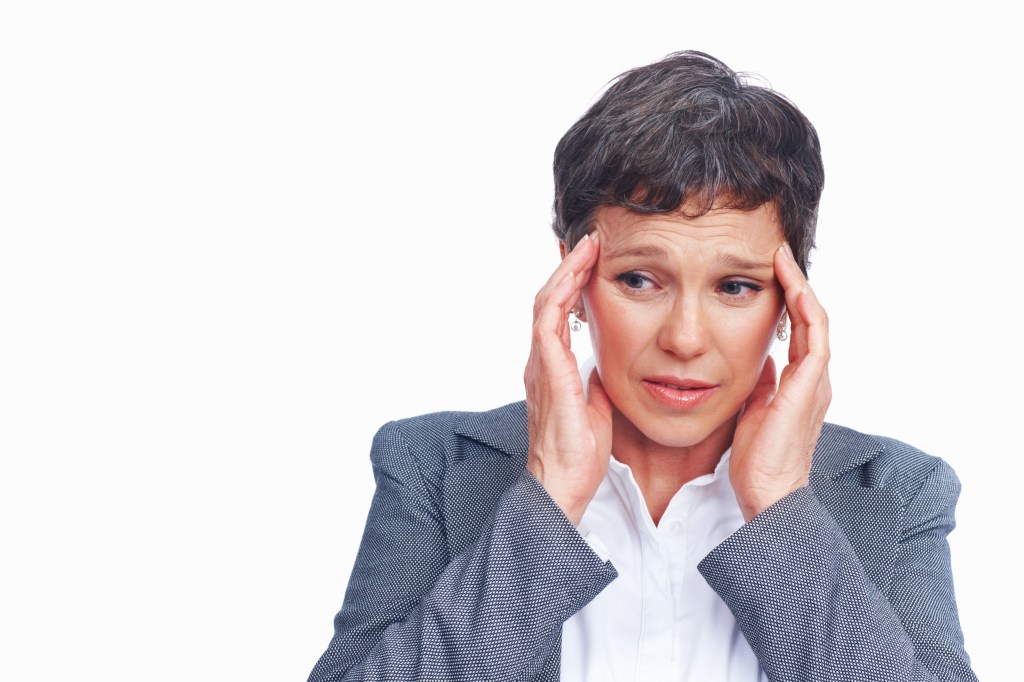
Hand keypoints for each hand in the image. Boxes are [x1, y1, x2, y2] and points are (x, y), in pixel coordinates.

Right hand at [524, 234, 613, 525]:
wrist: (561, 484)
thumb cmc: (577, 455)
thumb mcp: (595, 409)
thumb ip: (596, 386)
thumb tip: (608, 371)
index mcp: (552, 368)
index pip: (559, 315)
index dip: (573, 286)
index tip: (593, 262)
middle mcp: (540, 361)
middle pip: (549, 300)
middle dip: (568, 269)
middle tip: (590, 241)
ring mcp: (540, 364)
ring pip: (546, 302)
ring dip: (566, 272)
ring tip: (587, 246)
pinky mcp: (546, 371)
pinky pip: (547, 321)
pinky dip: (561, 293)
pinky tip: (577, 273)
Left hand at [730, 242, 831, 521]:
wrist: (767, 495)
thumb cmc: (757, 461)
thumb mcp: (753, 411)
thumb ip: (760, 385)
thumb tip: (754, 364)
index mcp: (799, 384)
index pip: (797, 331)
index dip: (786, 300)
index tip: (769, 273)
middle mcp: (813, 379)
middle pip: (810, 319)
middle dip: (795, 284)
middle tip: (778, 253)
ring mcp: (815, 383)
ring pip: (815, 322)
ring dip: (800, 288)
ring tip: (784, 259)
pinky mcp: (808, 388)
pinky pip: (814, 339)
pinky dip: (805, 310)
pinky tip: (792, 288)